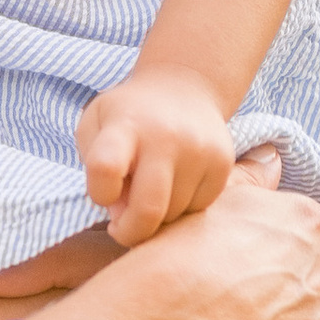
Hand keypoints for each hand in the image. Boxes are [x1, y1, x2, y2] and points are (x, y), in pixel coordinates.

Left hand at [76, 61, 234, 245]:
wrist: (184, 86)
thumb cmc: (129, 115)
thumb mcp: (96, 126)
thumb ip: (95, 169)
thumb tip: (122, 213)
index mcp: (125, 125)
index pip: (105, 168)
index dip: (99, 193)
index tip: (104, 193)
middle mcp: (165, 137)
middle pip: (148, 208)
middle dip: (130, 233)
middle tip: (122, 230)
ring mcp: (199, 150)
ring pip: (174, 214)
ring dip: (158, 215)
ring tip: (150, 189)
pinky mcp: (223, 163)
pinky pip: (198, 209)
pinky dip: (183, 207)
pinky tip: (175, 184)